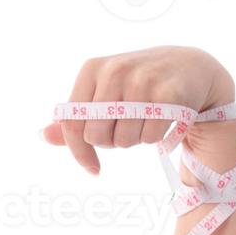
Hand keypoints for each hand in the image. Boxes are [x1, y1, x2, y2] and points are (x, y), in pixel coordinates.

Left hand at [39, 45, 235, 174]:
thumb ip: (76, 116)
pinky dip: (153, 139)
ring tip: (143, 122)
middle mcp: (115, 71)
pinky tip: (161, 121)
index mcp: (92, 69)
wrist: (191, 67)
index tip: (91, 167)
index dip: (78, 151)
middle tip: (124, 130)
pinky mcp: (168, 95)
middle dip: (109, 143)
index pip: (72, 123)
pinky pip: (148, 139)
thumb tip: (44, 136)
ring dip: (132, 142)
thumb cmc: (139, 84)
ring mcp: (142, 82)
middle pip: (95, 136)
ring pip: (122, 141)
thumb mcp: (104, 91)